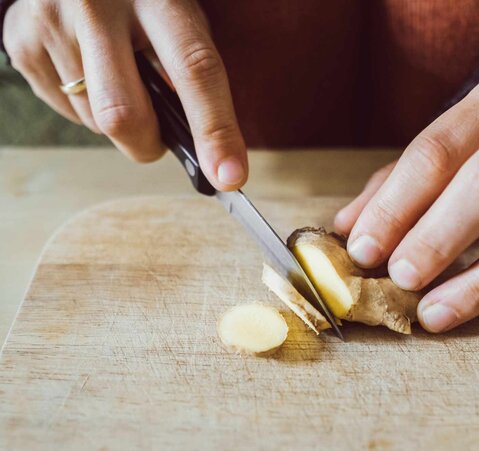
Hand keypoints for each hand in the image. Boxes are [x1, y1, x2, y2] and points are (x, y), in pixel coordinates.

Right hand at [2, 0, 246, 189]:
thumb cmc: (142, 2)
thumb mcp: (177, 21)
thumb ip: (191, 76)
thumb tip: (205, 151)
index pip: (194, 71)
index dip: (215, 130)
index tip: (228, 176)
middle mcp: (98, 5)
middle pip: (124, 114)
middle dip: (148, 145)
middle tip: (159, 139)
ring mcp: (52, 20)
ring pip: (95, 121)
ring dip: (118, 123)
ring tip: (118, 79)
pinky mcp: (20, 40)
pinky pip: (66, 111)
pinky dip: (87, 108)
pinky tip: (90, 72)